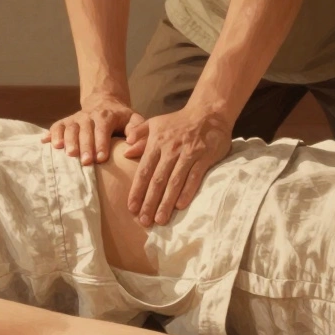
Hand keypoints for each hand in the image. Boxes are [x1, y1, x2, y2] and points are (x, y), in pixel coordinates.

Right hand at [43, 92, 144, 165]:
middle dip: (85, 146)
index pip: (103, 128)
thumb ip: (138, 129)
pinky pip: (57, 126)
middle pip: (85, 130)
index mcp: (106, 115)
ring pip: (70, 128)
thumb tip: (132, 142)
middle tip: (85, 162)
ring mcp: (76, 118)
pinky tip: (45, 142)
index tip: (101, 158)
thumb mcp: (133, 119)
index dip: (101, 143)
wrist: (104, 102)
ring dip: (68, 141)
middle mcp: (89, 115)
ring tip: (67, 154)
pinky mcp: (66, 121)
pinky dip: (51, 134)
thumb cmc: (121, 118)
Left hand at [122, 104, 232, 226]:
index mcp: (156, 143)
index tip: (132, 208)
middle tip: (144, 221)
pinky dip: (187, 192)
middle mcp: (170, 150)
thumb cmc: (179, 121)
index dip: (137, 191)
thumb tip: (126, 151)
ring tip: (160, 219)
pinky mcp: (204, 157)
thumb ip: (139, 136)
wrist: (208, 112)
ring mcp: (188, 154)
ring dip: (166, 202)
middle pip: (157, 180)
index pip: (144, 171)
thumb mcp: (155, 123)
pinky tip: (180, 206)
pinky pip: (194, 177)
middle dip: (149, 202)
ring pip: (174, 182)